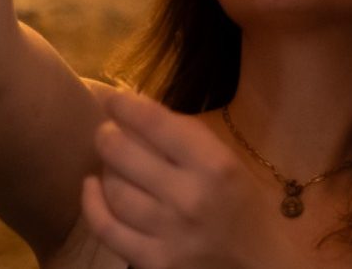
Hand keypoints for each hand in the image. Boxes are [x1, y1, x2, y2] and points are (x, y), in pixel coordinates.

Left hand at [80, 90, 301, 268]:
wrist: (261, 265)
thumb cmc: (246, 207)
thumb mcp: (231, 164)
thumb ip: (189, 141)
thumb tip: (139, 114)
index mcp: (216, 165)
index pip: (156, 124)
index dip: (125, 106)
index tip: (112, 99)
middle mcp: (190, 197)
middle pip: (124, 154)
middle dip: (107, 136)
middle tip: (106, 132)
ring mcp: (168, 233)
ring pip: (113, 189)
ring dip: (105, 169)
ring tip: (110, 162)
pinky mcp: (154, 261)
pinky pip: (106, 228)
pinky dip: (91, 203)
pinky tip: (91, 187)